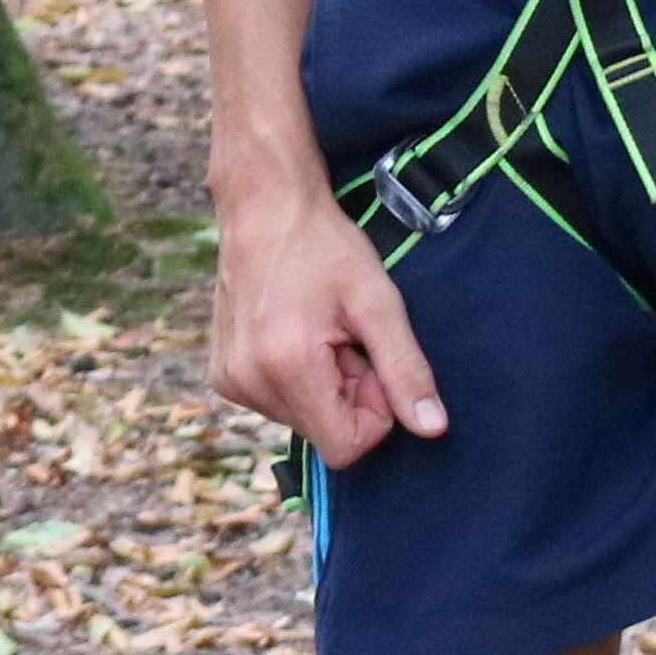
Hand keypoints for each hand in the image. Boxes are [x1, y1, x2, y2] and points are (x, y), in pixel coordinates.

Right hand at [209, 184, 448, 464]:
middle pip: (325, 431)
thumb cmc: (325, 247)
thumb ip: (405, 369)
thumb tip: (433, 428)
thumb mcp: (378, 302)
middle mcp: (248, 384)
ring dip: (325, 383)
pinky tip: (298, 333)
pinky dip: (298, 377)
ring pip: (304, 419)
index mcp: (286, 369)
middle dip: (349, 392)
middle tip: (347, 336)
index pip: (346, 447)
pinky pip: (278, 402)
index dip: (375, 411)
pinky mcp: (223, 376)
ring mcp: (230, 383)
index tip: (371, 358)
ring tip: (322, 329)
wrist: (265, 207)